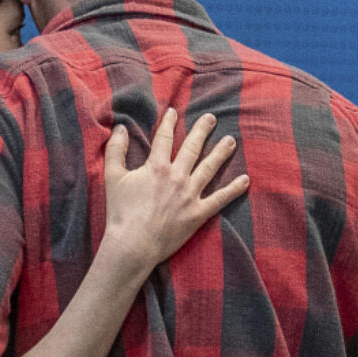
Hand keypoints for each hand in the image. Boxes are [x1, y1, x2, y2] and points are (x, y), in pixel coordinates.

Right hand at [102, 107, 248, 266]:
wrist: (133, 244)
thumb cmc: (120, 213)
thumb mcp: (112, 177)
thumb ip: (115, 150)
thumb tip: (120, 128)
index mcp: (157, 166)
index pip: (164, 138)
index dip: (169, 122)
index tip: (173, 111)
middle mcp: (177, 176)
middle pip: (192, 147)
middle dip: (202, 130)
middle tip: (211, 118)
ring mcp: (190, 195)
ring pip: (210, 168)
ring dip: (221, 152)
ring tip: (230, 141)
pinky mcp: (198, 214)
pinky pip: (220, 199)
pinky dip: (234, 189)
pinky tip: (245, 180)